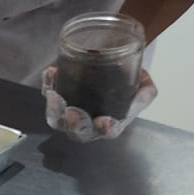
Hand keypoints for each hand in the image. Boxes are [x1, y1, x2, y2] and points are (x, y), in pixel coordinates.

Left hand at [42, 67, 156, 142]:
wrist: (116, 62)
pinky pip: (48, 93)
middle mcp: (87, 121)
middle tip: (73, 112)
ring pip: (56, 118)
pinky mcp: (58, 94)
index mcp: (109, 123)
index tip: (105, 122)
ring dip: (54, 109)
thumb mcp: (144, 87)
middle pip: (76, 131)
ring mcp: (70, 109)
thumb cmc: (130, 81)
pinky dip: (48, 84)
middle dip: (73, 125)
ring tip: (54, 95)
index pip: (107, 132)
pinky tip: (52, 72)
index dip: (106, 129)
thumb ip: (144, 94)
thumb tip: (144, 93)